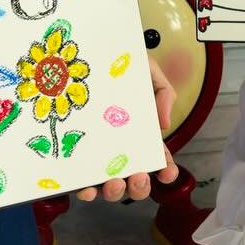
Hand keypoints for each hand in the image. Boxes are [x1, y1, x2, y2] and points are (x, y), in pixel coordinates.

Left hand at [74, 57, 179, 201]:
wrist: (90, 53)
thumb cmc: (122, 66)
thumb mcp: (149, 73)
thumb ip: (163, 94)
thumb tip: (164, 125)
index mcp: (142, 135)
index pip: (159, 159)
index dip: (167, 170)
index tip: (167, 173)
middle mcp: (123, 150)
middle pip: (136, 181)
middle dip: (140, 187)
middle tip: (138, 176)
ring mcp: (100, 156)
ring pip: (112, 187)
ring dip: (115, 192)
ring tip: (114, 182)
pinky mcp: (77, 158)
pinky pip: (83, 182)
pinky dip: (87, 190)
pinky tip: (87, 187)